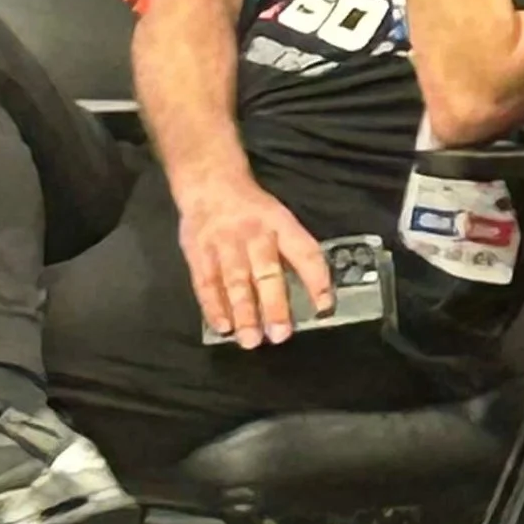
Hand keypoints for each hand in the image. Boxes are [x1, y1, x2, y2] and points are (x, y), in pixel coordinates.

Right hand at [176, 171, 332, 346]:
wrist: (210, 183)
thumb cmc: (252, 210)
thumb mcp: (278, 218)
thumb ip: (290, 250)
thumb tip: (308, 291)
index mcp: (280, 224)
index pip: (304, 251)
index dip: (317, 279)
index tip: (325, 306)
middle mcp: (254, 235)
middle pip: (266, 272)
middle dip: (274, 305)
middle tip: (281, 335)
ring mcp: (224, 245)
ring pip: (235, 282)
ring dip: (244, 314)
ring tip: (251, 340)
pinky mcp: (199, 254)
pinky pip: (206, 284)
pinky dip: (214, 307)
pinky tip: (223, 327)